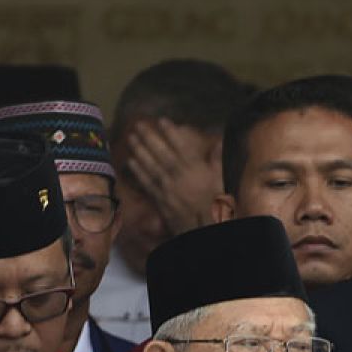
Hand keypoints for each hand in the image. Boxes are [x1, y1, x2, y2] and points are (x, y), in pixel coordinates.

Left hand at [125, 118, 216, 234]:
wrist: (204, 230)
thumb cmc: (216, 204)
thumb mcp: (221, 180)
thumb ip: (217, 160)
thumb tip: (218, 141)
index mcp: (196, 170)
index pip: (182, 147)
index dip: (171, 133)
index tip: (161, 120)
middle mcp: (180, 177)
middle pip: (162, 154)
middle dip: (149, 138)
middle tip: (138, 125)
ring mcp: (168, 189)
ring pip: (152, 167)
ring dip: (140, 151)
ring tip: (131, 138)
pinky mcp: (160, 201)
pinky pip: (147, 184)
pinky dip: (138, 172)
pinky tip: (130, 161)